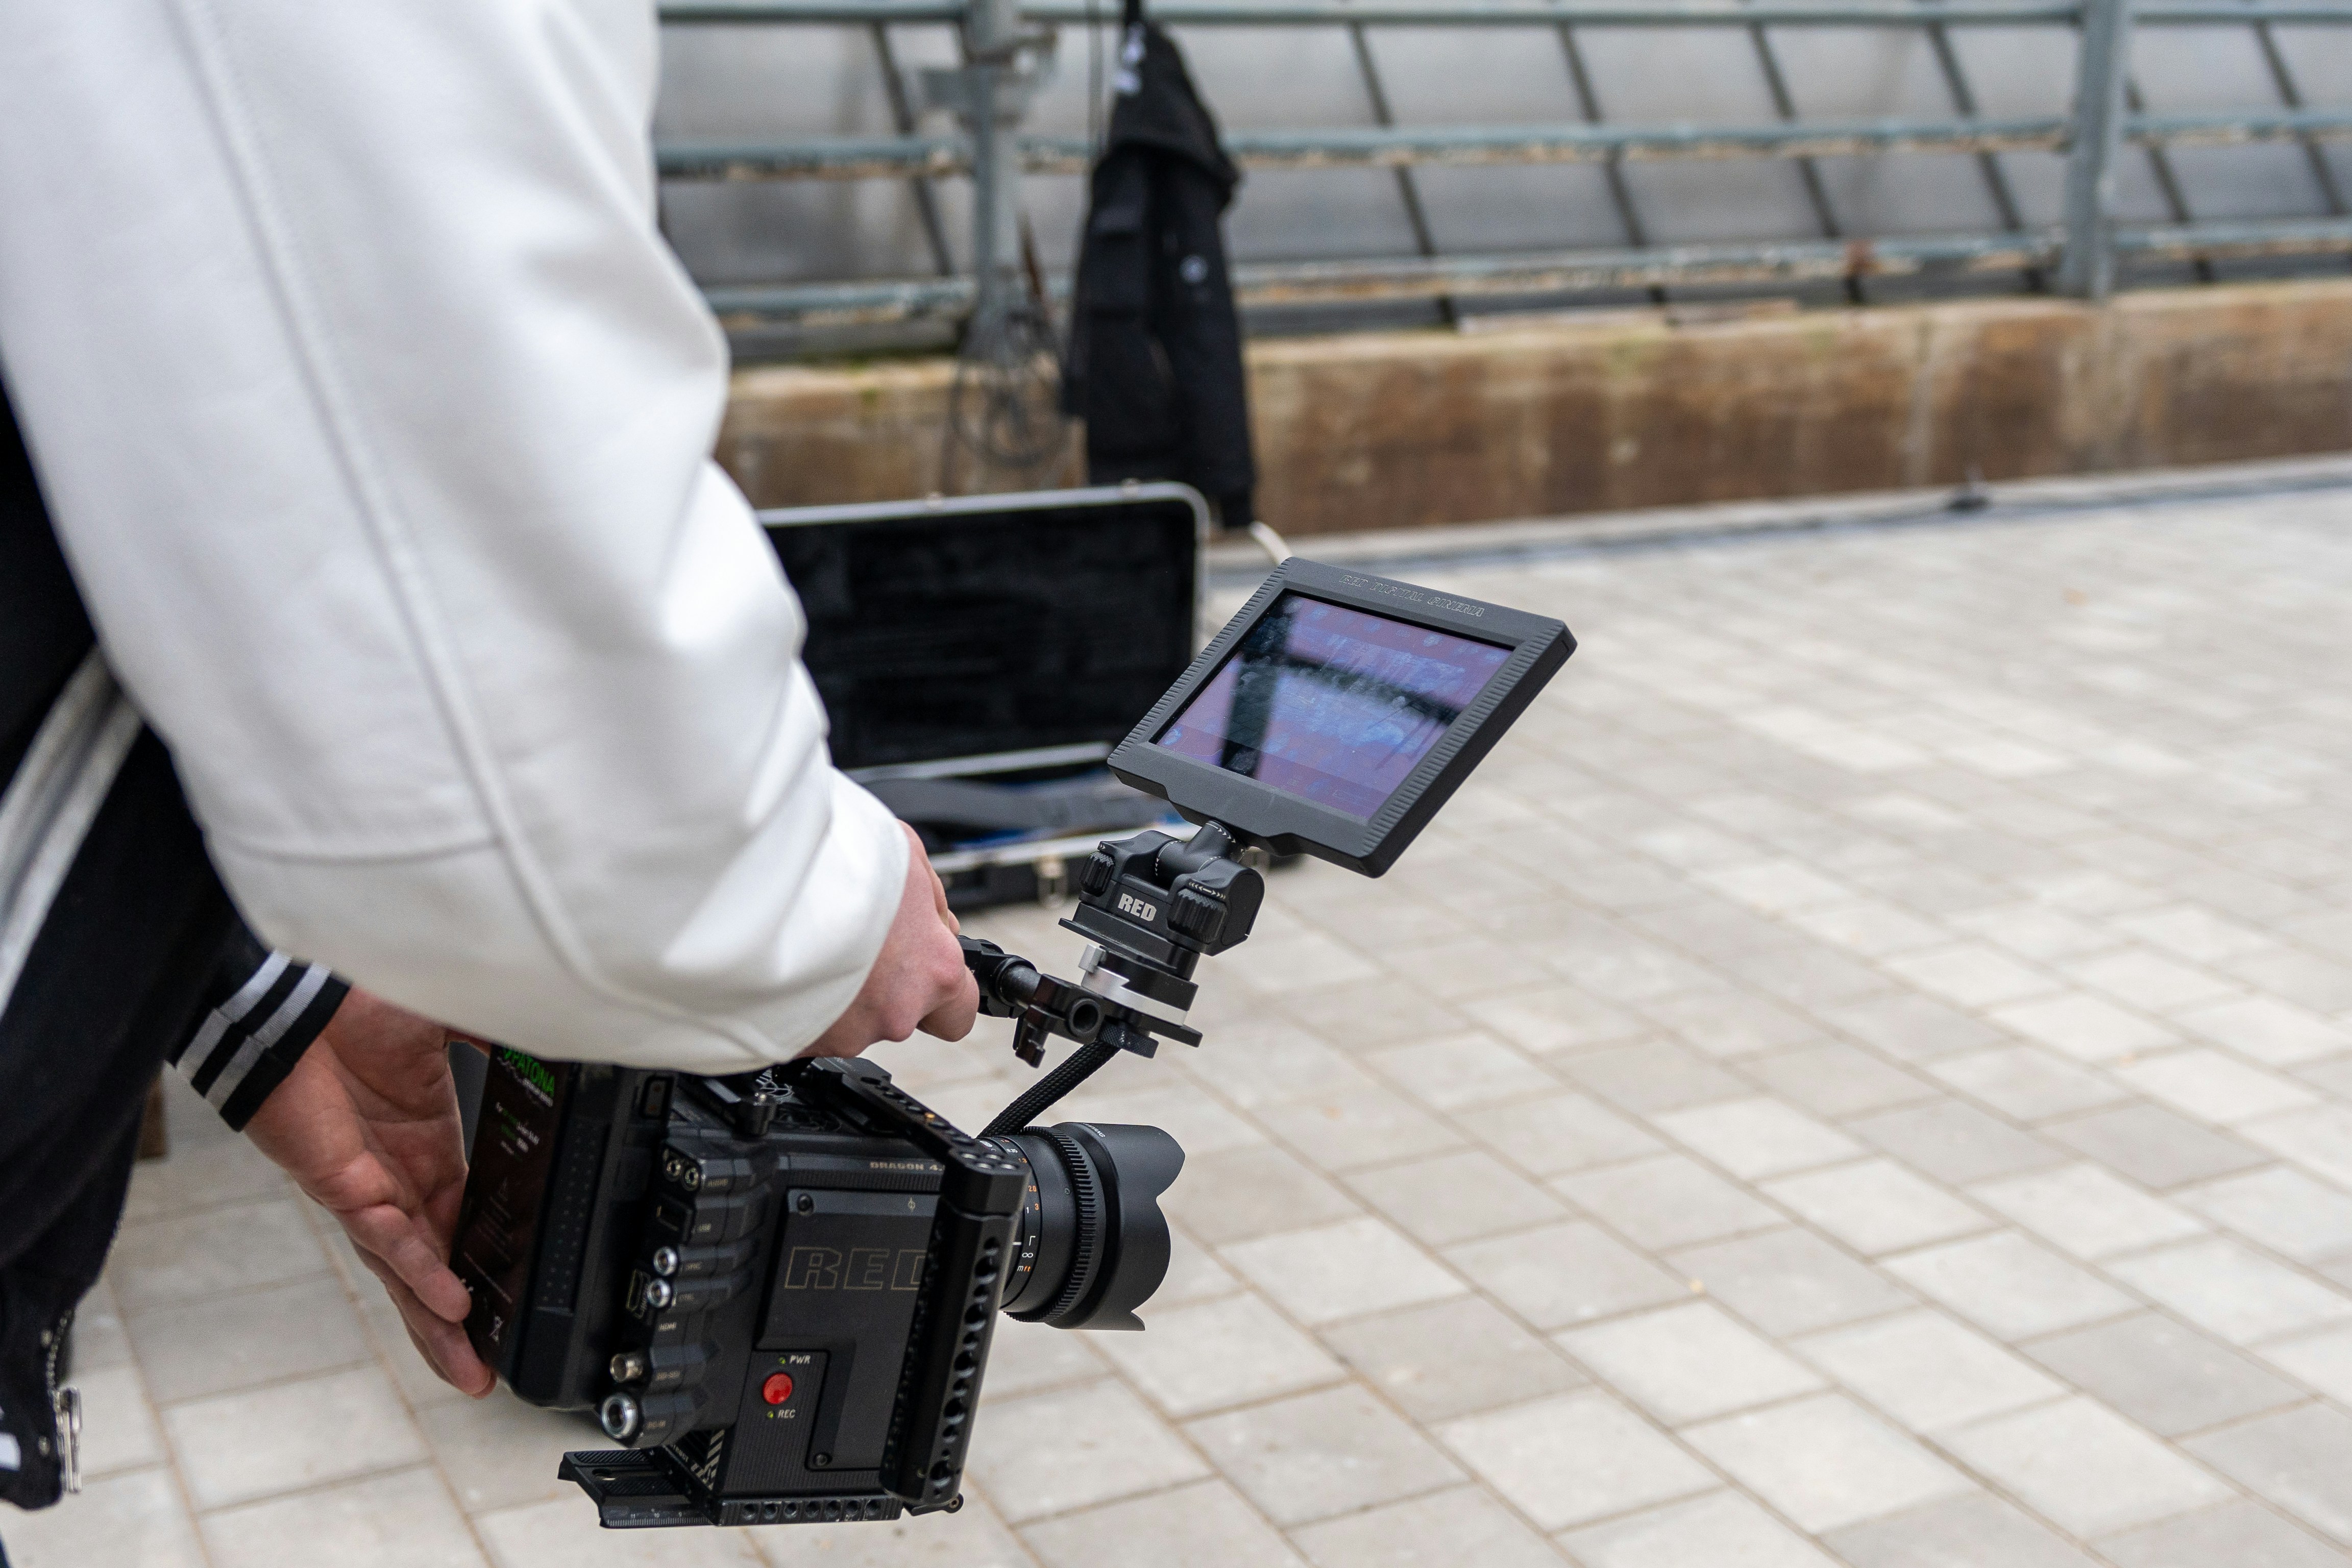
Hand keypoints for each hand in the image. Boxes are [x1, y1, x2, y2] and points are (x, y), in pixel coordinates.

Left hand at [243, 989, 493, 1397]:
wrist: (290, 997)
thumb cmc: (357, 1003)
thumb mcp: (453, 1023)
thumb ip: (502, 1039)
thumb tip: (557, 1035)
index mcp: (429, 1142)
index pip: (466, 1216)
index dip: (488, 1259)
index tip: (518, 1295)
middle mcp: (398, 1175)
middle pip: (435, 1264)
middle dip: (460, 1323)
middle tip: (489, 1373)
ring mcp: (368, 1187)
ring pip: (407, 1271)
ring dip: (437, 1321)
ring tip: (470, 1369)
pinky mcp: (339, 1186)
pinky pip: (385, 1240)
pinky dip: (417, 1271)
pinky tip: (449, 1302)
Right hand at [802, 822, 978, 1056]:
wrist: (753, 886)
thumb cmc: (831, 863)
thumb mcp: (904, 853)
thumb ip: (927, 898)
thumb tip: (932, 919)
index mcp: (934, 970)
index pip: (959, 1010)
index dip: (938, 986)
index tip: (919, 967)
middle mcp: (893, 1014)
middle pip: (893, 1010)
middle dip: (877, 983)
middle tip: (848, 939)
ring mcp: (841, 1034)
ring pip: (845, 1019)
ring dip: (832, 987)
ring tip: (808, 939)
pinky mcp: (793, 1043)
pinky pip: (802, 1024)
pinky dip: (795, 998)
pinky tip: (784, 959)